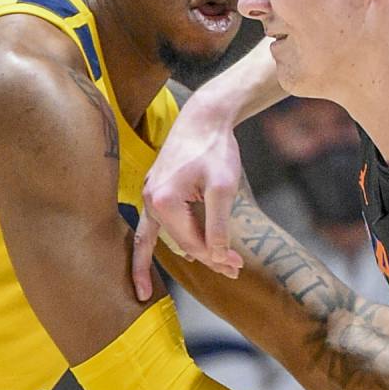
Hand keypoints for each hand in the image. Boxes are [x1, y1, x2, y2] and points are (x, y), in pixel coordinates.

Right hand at [133, 115, 246, 297]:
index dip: (216, 258)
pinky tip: (175, 259)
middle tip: (235, 271)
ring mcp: (149, 196)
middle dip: (207, 258)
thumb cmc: (214, 148)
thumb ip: (217, 225)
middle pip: (180, 243)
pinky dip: (160, 245)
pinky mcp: (155, 192)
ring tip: (220, 266)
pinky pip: (153, 228)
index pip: (192, 243)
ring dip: (192, 252)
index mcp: (163, 201)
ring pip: (167, 238)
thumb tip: (216, 257)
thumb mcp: (223, 189)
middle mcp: (150, 200)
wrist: (203, 117)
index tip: (239, 266)